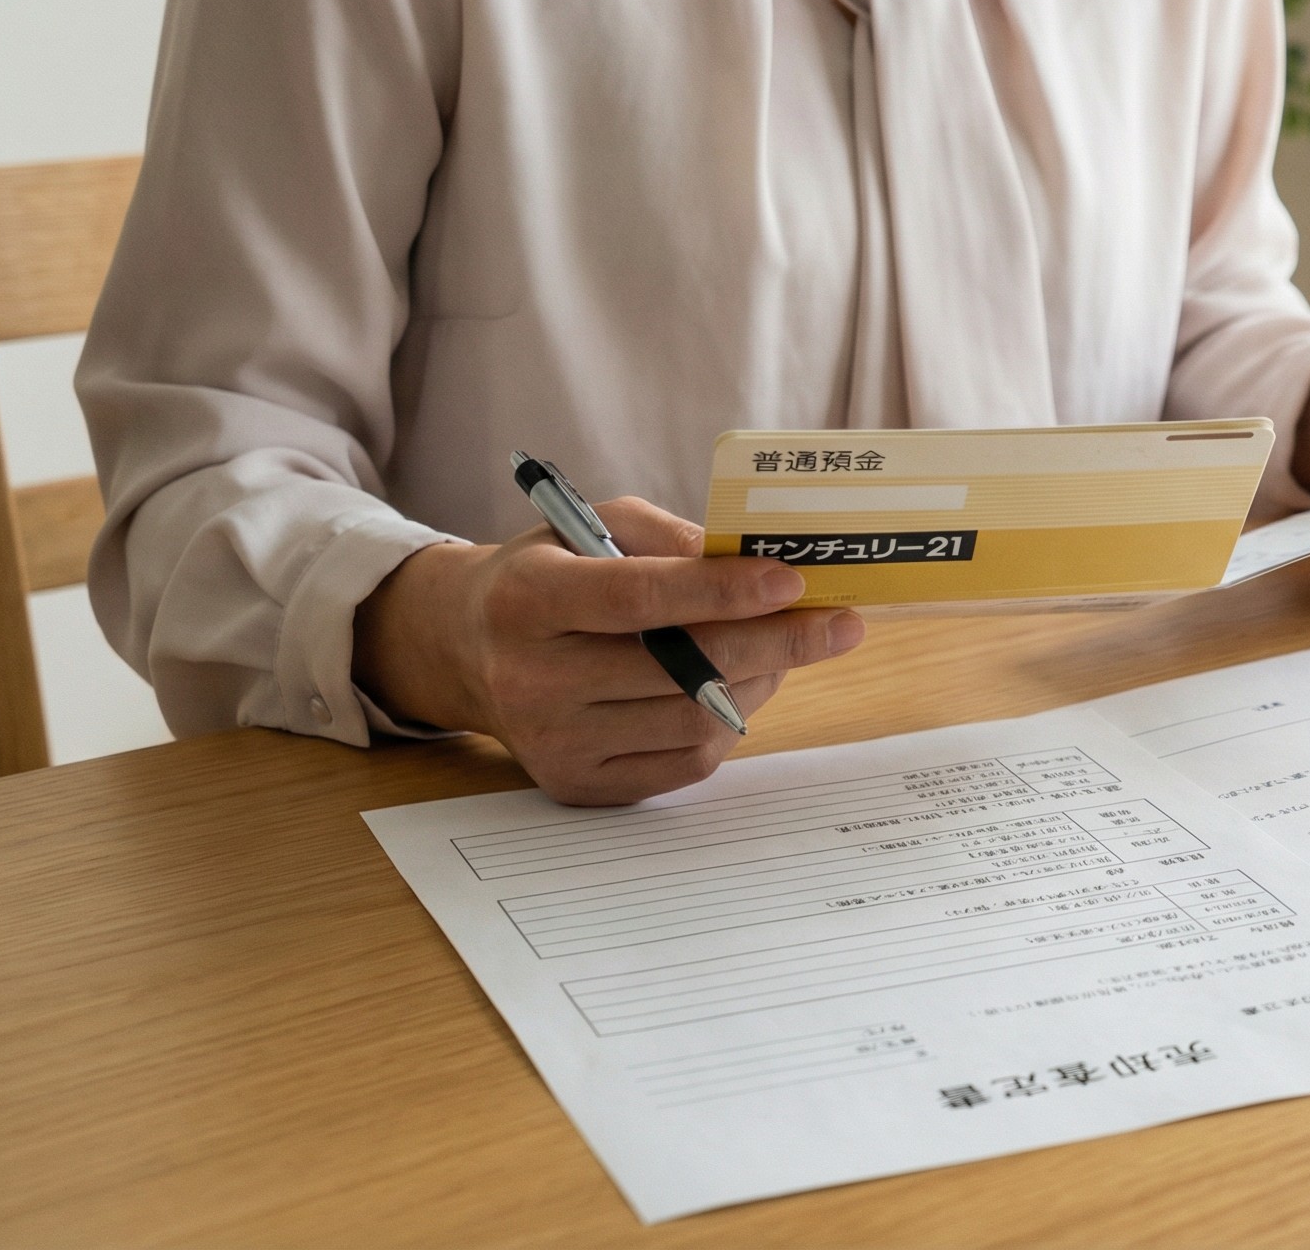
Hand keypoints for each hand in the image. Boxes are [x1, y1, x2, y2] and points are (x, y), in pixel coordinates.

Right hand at [354, 497, 866, 803]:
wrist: (468, 649)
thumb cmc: (551, 572)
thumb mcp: (592, 525)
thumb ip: (669, 538)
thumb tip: (751, 564)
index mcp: (527, 600)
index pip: (636, 600)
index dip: (720, 592)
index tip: (792, 580)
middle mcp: (531, 679)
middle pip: (677, 671)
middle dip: (775, 644)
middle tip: (841, 624)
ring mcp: (553, 742)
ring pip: (692, 722)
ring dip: (760, 682)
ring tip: (784, 647)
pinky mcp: (577, 785)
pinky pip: (683, 764)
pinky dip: (729, 723)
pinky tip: (740, 686)